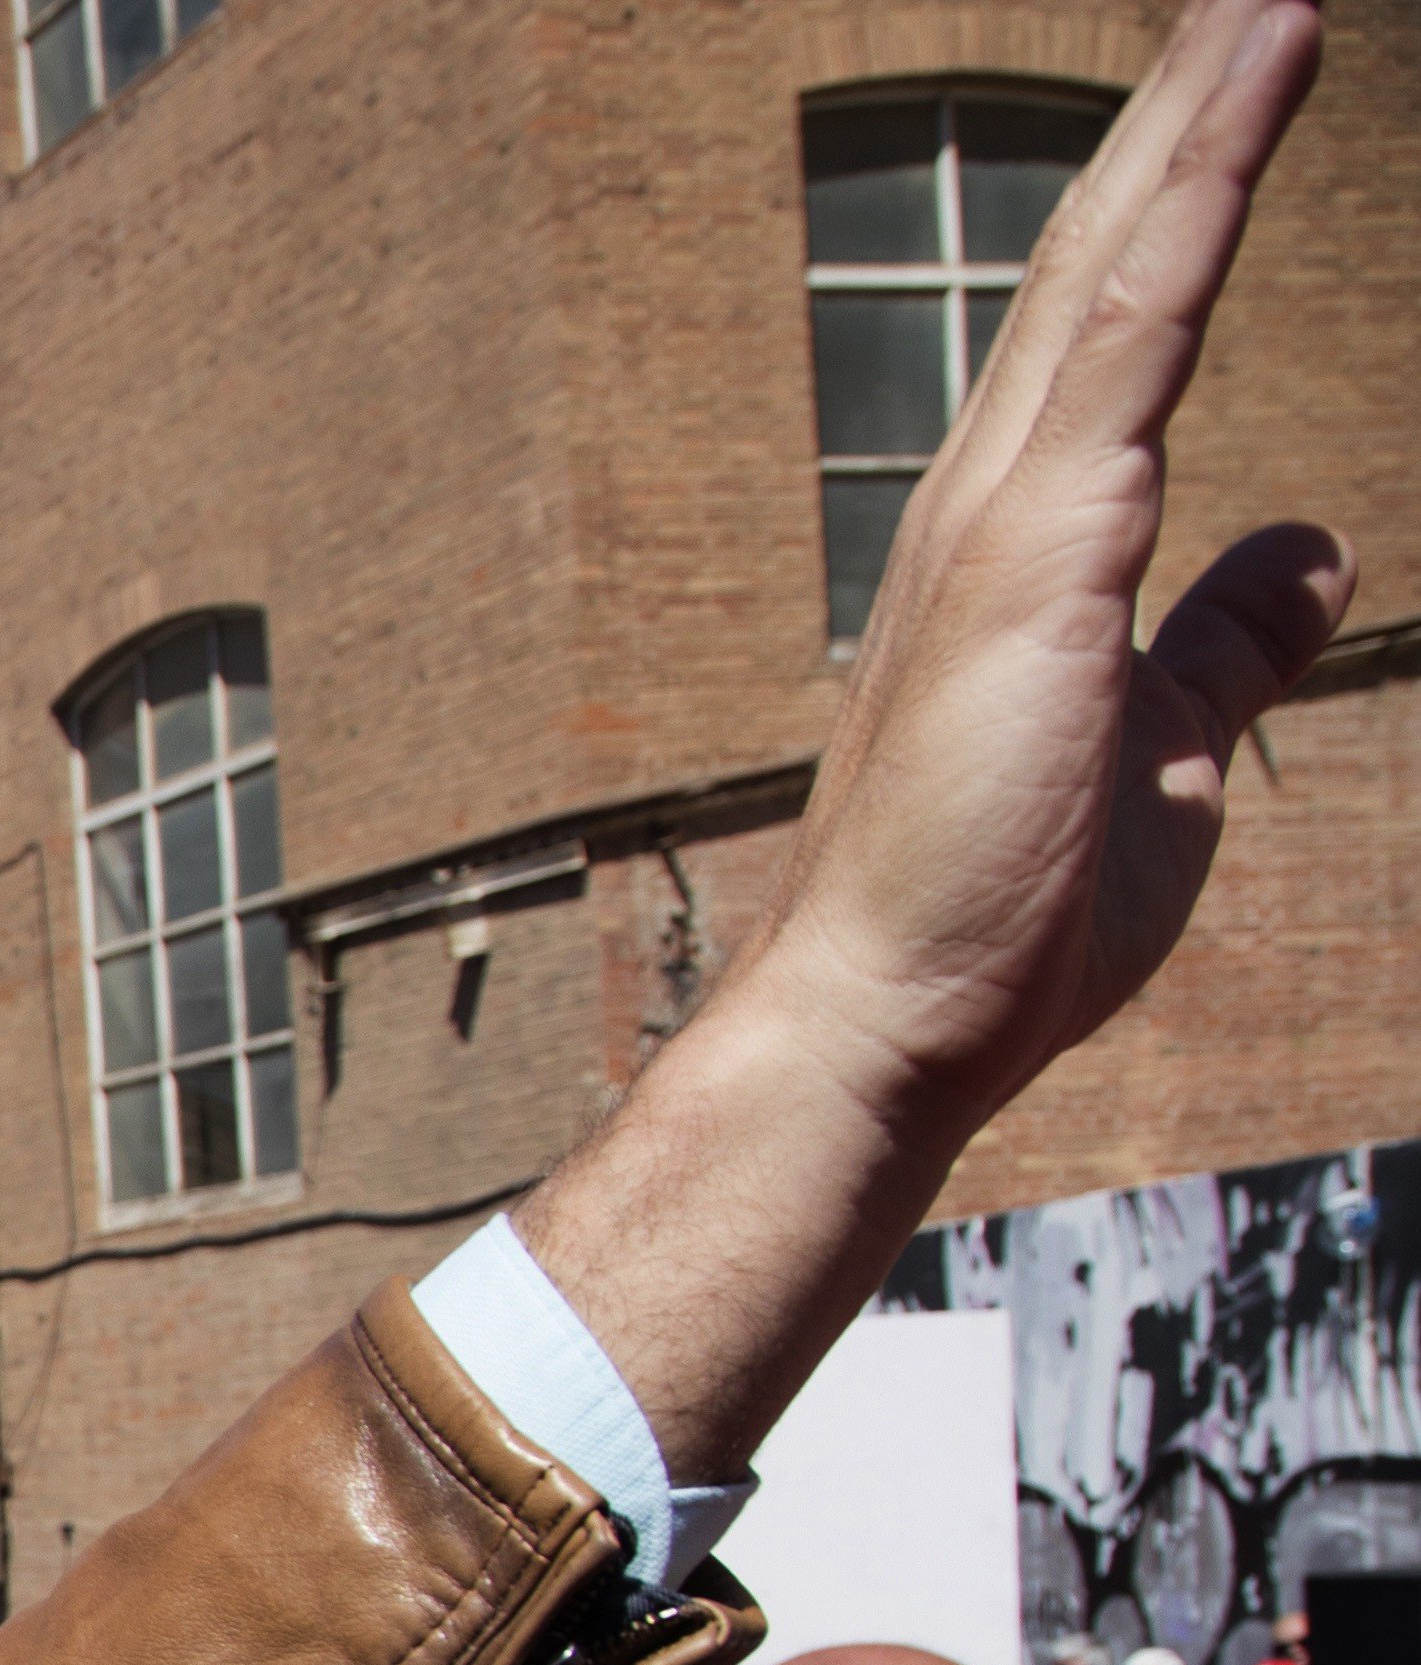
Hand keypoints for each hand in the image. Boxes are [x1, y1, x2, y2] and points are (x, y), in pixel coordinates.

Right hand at [761, 0, 1342, 1154]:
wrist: (890, 1019)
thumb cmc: (1000, 922)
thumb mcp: (1169, 753)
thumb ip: (1231, 638)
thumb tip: (1318, 548)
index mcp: (1022, 553)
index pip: (1116, 344)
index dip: (1177, 212)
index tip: (1234, 103)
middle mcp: (997, 504)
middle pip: (1105, 265)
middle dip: (1182, 121)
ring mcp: (1011, 514)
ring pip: (1126, 262)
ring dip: (1201, 115)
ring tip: (1273, 0)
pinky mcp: (1047, 544)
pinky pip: (1145, 323)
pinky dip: (1204, 191)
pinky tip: (1257, 79)